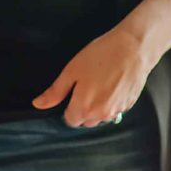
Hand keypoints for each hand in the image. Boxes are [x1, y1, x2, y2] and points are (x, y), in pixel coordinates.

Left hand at [32, 25, 155, 126]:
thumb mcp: (71, 71)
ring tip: (98, 83)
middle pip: (86, 121)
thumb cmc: (99, 57)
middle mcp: (101, 115)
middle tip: (84, 85)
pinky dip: (110, 102)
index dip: (68, 107)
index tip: (71, 93)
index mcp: (84, 108)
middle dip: (81, 108)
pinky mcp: (129, 105)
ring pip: (101, 117)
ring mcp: (117, 112)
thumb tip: (38, 104)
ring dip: (96, 107)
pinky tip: (110, 84)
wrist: (131, 49)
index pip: (70, 120)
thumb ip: (55, 92)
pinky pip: (114, 110)